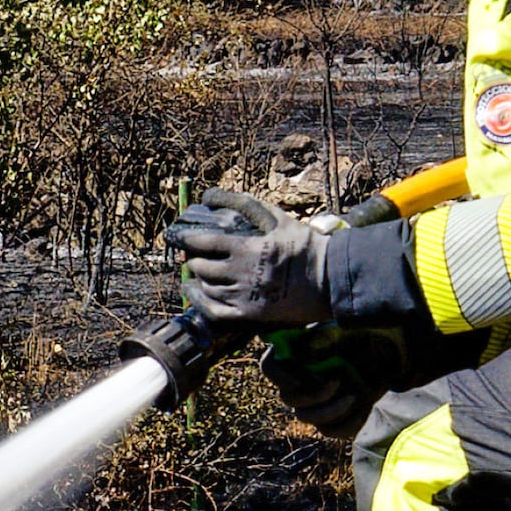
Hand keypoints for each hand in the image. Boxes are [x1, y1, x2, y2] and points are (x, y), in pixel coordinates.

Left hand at [165, 194, 331, 331]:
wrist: (330, 279)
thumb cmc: (304, 245)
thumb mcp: (277, 218)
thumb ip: (245, 205)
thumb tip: (211, 195)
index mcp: (248, 249)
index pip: (203, 243)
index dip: (187, 239)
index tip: (180, 236)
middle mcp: (242, 274)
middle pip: (201, 267)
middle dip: (194, 259)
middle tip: (195, 254)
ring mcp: (244, 297)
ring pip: (206, 288)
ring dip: (198, 277)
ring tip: (200, 270)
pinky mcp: (249, 315)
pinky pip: (213, 311)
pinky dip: (199, 300)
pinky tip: (193, 291)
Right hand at [261, 318, 396, 441]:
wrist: (387, 351)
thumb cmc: (360, 336)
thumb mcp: (342, 331)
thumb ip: (322, 339)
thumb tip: (305, 357)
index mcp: (294, 355)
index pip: (269, 367)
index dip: (279, 375)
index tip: (298, 378)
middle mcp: (299, 380)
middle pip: (288, 398)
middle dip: (312, 395)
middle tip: (337, 382)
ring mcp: (315, 401)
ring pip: (306, 417)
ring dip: (329, 411)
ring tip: (353, 397)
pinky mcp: (334, 416)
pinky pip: (331, 430)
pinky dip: (346, 424)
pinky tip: (362, 409)